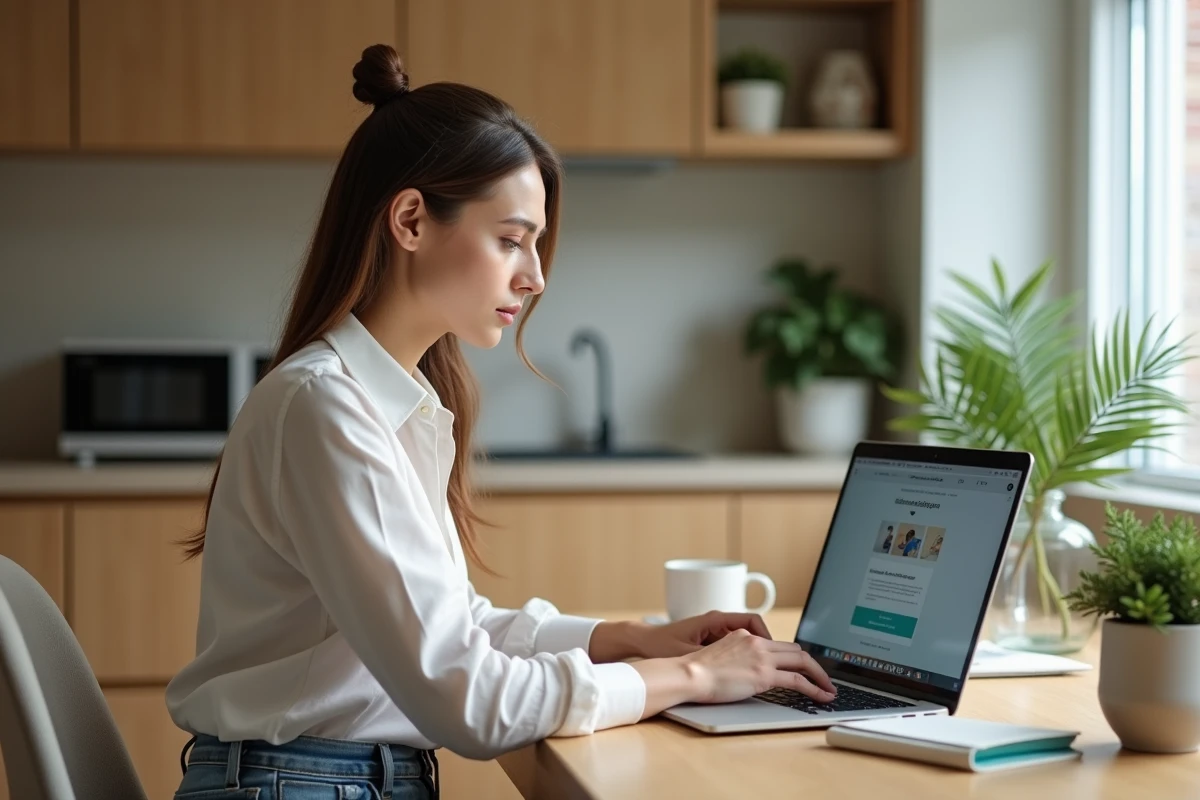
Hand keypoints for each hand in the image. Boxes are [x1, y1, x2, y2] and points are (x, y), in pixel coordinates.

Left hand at [638, 610, 773, 657]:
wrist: (643, 641)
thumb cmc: (661, 643)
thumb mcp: (687, 652)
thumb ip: (710, 657)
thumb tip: (732, 667)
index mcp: (715, 619)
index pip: (752, 620)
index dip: (767, 635)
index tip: (774, 651)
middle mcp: (717, 622)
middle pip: (753, 629)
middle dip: (767, 645)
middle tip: (778, 663)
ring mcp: (713, 631)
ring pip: (745, 639)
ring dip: (755, 653)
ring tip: (763, 670)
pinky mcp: (709, 641)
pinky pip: (734, 646)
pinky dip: (743, 657)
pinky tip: (744, 672)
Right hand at [682, 628, 837, 704]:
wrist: (689, 674)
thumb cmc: (695, 671)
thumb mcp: (719, 656)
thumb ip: (736, 657)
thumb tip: (745, 671)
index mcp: (744, 635)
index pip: (776, 643)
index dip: (792, 656)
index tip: (801, 666)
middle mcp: (757, 642)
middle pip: (794, 649)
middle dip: (811, 664)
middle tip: (821, 678)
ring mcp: (762, 657)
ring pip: (802, 660)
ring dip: (819, 675)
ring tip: (829, 688)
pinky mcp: (765, 674)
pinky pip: (799, 680)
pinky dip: (815, 688)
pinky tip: (822, 696)